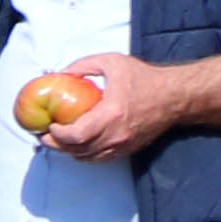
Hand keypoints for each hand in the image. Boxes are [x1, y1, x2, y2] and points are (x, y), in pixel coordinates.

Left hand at [33, 54, 183, 159]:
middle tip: (44, 136)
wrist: (176, 96)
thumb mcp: (112, 62)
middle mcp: (116, 134)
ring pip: (88, 158)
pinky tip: (78, 146)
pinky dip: (85, 155)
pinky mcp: (129, 149)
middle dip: (56, 145)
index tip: (50, 125)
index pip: (76, 136)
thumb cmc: (145, 78)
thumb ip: (84, 66)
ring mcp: (123, 145)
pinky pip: (101, 159)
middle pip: (77, 150)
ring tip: (58, 141)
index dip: (57, 135)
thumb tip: (61, 74)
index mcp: (111, 114)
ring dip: (69, 151)